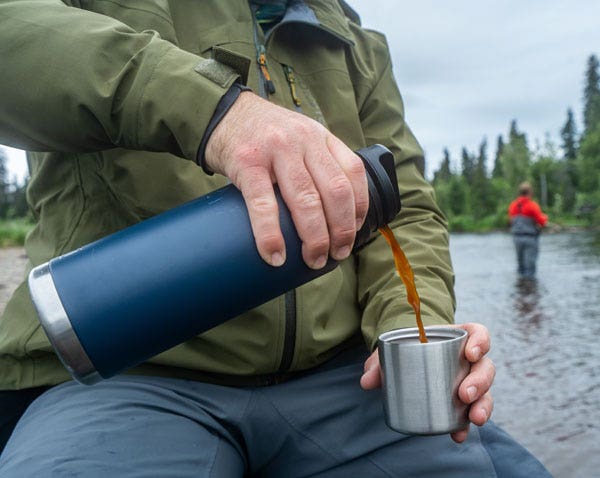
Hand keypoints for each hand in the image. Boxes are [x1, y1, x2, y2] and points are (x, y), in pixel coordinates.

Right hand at [204, 92, 368, 268]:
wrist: (223, 113)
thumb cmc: (264, 135)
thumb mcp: (300, 138)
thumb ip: (318, 163)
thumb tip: (333, 214)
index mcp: (320, 137)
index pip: (353, 174)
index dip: (360, 208)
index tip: (355, 231)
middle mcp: (303, 140)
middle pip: (334, 191)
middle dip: (341, 230)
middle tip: (337, 254)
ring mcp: (275, 150)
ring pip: (306, 200)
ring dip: (314, 237)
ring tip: (314, 260)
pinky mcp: (246, 162)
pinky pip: (263, 204)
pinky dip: (271, 235)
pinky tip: (275, 255)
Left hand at [360, 323, 494, 442]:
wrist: (405, 360)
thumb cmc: (404, 350)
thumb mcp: (392, 350)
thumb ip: (379, 363)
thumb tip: (366, 382)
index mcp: (456, 338)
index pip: (478, 334)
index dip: (480, 342)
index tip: (471, 354)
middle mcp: (468, 360)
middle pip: (485, 367)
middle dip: (479, 382)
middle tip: (464, 394)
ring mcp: (469, 381)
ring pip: (485, 392)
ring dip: (482, 406)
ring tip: (473, 419)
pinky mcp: (463, 402)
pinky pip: (471, 413)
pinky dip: (465, 425)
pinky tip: (458, 435)